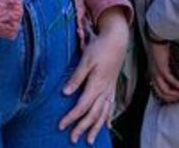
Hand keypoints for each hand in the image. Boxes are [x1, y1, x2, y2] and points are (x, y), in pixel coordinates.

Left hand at [59, 6, 128, 143]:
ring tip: (90, 140)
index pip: (82, 106)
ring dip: (95, 128)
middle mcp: (105, 91)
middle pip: (93, 115)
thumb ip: (76, 77)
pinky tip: (105, 126)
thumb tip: (65, 93)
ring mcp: (110, 90)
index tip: (61, 126)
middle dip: (82, 128)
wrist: (117, 40)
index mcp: (96, 85)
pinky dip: (107, 118)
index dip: (71, 117)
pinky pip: (110, 108)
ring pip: (103, 114)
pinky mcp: (112, 87)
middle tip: (72, 139)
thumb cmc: (99, 48)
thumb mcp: (85, 60)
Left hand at [149, 39, 178, 104]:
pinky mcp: (162, 69)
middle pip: (163, 95)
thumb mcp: (163, 63)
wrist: (157, 39)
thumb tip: (178, 78)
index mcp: (153, 75)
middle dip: (175, 98)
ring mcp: (157, 73)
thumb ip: (168, 71)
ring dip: (178, 94)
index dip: (171, 98)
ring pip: (166, 91)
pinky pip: (170, 81)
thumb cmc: (161, 49)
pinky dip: (178, 86)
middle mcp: (153, 76)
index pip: (160, 93)